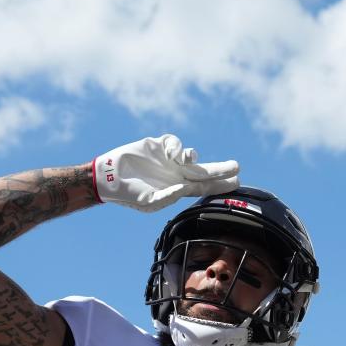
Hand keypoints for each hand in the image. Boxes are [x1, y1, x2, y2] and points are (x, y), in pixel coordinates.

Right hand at [93, 134, 239, 212]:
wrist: (109, 177)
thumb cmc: (128, 194)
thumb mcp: (148, 202)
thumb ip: (167, 197)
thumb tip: (184, 189)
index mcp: (176, 188)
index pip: (203, 188)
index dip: (220, 185)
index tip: (237, 183)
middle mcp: (176, 174)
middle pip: (204, 171)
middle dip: (220, 169)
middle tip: (236, 167)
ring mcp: (168, 160)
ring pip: (191, 155)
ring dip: (192, 156)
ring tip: (184, 161)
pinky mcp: (158, 146)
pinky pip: (175, 143)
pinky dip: (176, 147)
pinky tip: (170, 154)